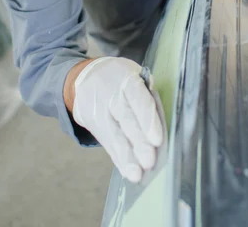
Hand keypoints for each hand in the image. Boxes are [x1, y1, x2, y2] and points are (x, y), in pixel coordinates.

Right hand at [72, 57, 162, 182]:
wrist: (86, 77)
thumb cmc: (120, 78)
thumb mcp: (133, 74)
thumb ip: (147, 92)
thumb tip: (161, 116)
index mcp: (125, 78)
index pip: (137, 98)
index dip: (147, 118)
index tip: (157, 139)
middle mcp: (110, 95)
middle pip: (126, 119)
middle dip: (138, 142)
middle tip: (149, 161)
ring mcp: (98, 111)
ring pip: (114, 135)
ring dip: (127, 157)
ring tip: (137, 174)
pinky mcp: (92, 125)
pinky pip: (107, 144)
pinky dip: (119, 159)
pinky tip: (128, 172)